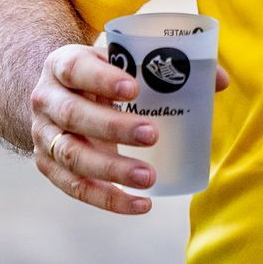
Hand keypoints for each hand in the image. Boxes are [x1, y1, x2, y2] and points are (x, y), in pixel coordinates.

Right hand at [28, 43, 231, 214]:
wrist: (54, 94)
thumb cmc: (97, 74)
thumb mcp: (117, 59)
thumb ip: (163, 64)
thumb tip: (218, 80)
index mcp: (62, 65)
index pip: (77, 68)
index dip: (102, 79)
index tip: (134, 89)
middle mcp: (47, 100)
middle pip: (74, 115)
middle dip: (113, 128)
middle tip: (151, 134)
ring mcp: (44, 135)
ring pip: (72, 155)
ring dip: (111, 169)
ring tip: (149, 177)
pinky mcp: (48, 166)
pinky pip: (75, 187)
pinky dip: (107, 199)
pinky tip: (140, 204)